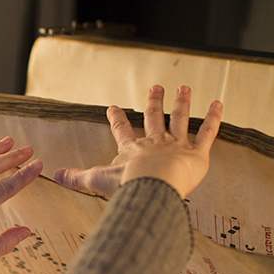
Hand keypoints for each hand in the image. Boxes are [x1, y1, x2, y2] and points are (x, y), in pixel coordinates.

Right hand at [53, 85, 222, 198]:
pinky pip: (207, 133)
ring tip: (184, 88)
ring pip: (179, 120)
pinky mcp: (197, 155)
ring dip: (181, 103)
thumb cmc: (126, 185)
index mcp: (132, 150)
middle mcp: (155, 143)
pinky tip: (219, 103)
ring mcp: (177, 146)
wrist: (151, 186)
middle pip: (154, 118)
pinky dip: (213, 118)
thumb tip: (54, 175)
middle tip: (155, 87)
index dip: (117, 119)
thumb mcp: (97, 181)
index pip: (122, 131)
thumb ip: (77, 178)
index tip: (113, 108)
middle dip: (154, 102)